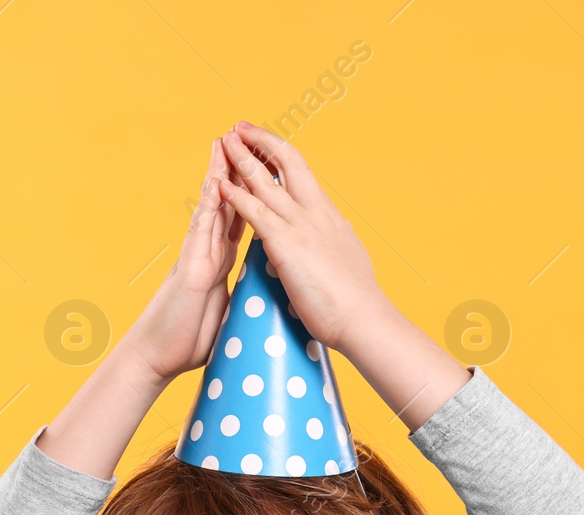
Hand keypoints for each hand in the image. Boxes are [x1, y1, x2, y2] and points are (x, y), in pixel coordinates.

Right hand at [120, 137, 246, 382]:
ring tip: (226, 142)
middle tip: (246, 138)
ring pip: (212, 207)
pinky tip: (214, 181)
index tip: (266, 169)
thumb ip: (235, 298)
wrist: (158, 358)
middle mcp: (208, 252)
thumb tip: (255, 301)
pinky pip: (200, 229)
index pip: (242, 219)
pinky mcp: (189, 267)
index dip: (253, 193)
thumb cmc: (186, 340)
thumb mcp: (222, 314)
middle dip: (238, 171)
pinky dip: (208, 204)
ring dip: (219, 174)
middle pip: (228, 203)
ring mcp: (197, 256)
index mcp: (219, 263)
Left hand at [214, 121, 388, 351]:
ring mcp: (302, 226)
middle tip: (239, 128)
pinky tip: (219, 184)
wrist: (363, 318)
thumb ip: (337, 241)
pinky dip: (236, 196)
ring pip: (267, 182)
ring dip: (242, 159)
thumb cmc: (357, 299)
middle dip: (261, 142)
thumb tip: (340, 235)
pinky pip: (256, 212)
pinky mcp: (288, 245)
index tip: (264, 142)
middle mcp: (316, 213)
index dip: (280, 154)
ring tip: (224, 141)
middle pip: (288, 163)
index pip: (303, 173)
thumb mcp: (348, 257)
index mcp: (329, 216)